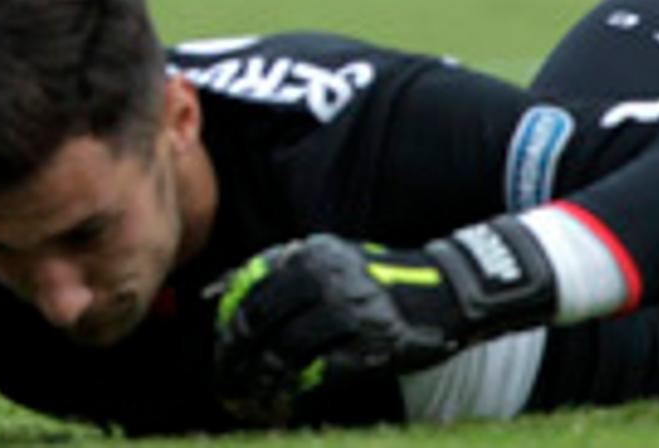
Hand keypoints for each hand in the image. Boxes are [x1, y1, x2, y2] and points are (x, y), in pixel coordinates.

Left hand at [209, 222, 550, 423]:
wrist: (447, 291)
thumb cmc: (374, 281)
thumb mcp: (326, 260)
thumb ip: (274, 271)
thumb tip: (211, 293)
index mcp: (310, 253)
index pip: (251, 291)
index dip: (229, 327)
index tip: (220, 353)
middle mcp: (327, 278)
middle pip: (263, 322)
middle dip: (237, 357)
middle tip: (224, 383)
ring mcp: (351, 311)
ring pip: (288, 351)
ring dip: (263, 379)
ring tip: (250, 398)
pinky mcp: (373, 344)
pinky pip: (322, 373)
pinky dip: (299, 391)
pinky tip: (286, 403)